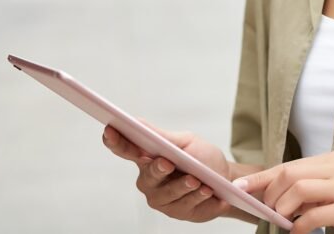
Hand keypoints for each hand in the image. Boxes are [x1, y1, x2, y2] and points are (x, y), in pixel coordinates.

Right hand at [101, 123, 231, 222]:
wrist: (223, 177)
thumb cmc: (200, 157)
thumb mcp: (183, 141)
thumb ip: (160, 136)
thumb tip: (135, 121)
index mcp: (146, 158)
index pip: (125, 149)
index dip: (115, 141)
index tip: (110, 130)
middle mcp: (149, 180)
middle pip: (148, 176)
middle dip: (158, 169)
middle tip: (168, 163)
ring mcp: (161, 199)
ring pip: (169, 193)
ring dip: (185, 186)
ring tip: (199, 181)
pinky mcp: (177, 212)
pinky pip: (186, 205)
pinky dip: (199, 197)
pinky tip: (209, 191)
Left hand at [235, 150, 333, 233]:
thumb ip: (313, 190)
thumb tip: (279, 200)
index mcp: (333, 159)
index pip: (288, 164)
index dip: (261, 177)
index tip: (240, 188)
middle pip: (289, 173)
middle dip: (269, 195)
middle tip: (266, 212)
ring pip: (297, 190)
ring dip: (283, 210)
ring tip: (284, 223)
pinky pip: (314, 216)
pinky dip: (301, 227)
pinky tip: (301, 233)